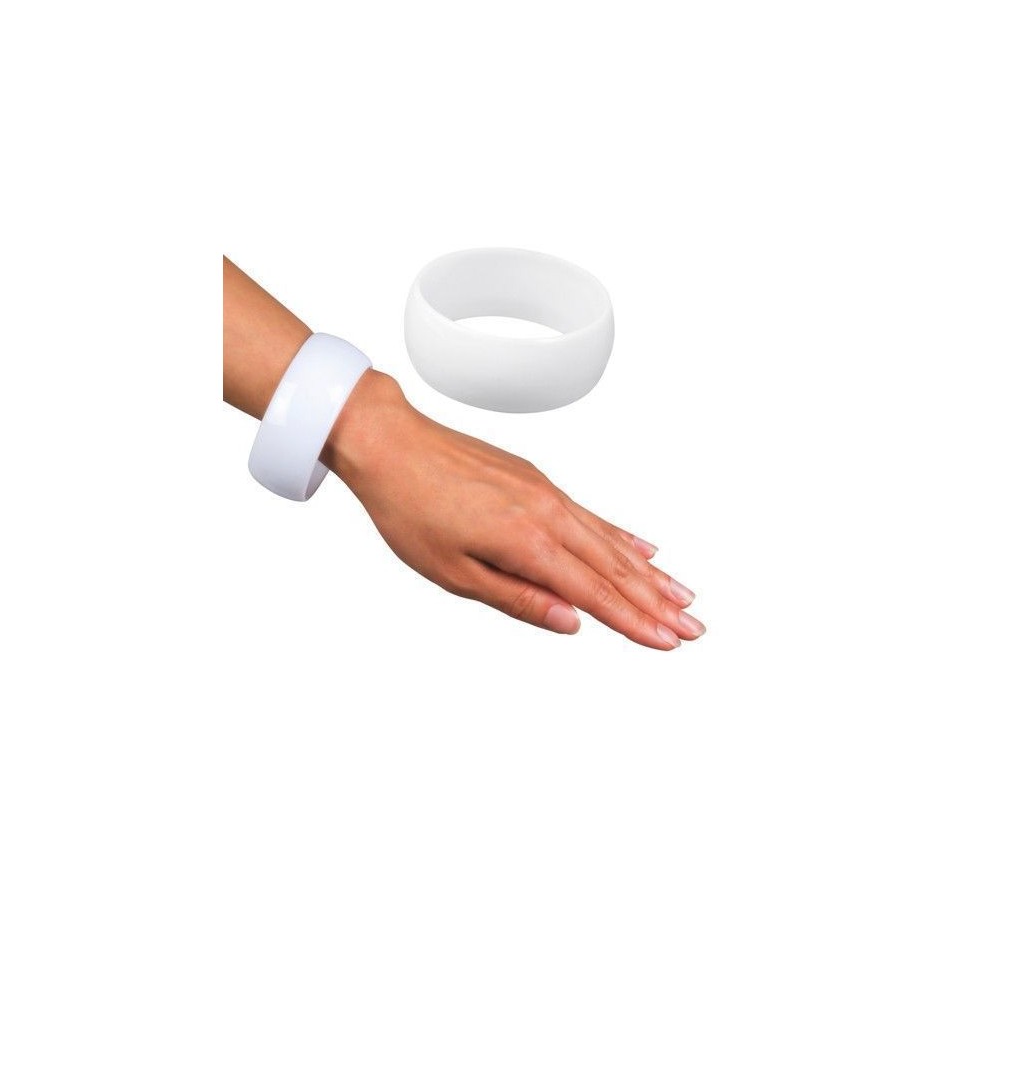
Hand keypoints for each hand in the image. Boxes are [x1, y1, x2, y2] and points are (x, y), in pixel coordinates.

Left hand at [322, 371, 704, 649]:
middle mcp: (548, 512)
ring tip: (682, 593)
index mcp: (527, 540)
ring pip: (610, 540)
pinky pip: (592, 515)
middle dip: (657, 602)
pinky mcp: (538, 481)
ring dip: (649, 572)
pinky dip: (622, 535)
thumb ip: (519, 599)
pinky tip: (643, 548)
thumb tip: (571, 623)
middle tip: (694, 627)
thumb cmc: (410, 507)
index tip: (669, 641)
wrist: (390, 442)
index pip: (595, 592)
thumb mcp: (454, 572)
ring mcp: (547, 492)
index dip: (635, 621)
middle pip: (615, 567)